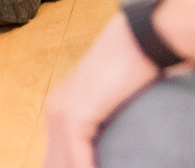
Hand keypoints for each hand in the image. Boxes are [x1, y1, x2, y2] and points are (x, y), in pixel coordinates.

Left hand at [43, 14, 163, 167]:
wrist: (140, 40)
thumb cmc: (135, 69)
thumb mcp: (113, 103)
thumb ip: (104, 125)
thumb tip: (108, 143)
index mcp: (61, 110)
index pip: (56, 158)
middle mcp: (55, 112)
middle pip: (54, 164)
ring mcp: (62, 113)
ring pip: (64, 165)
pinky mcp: (77, 114)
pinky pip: (77, 159)